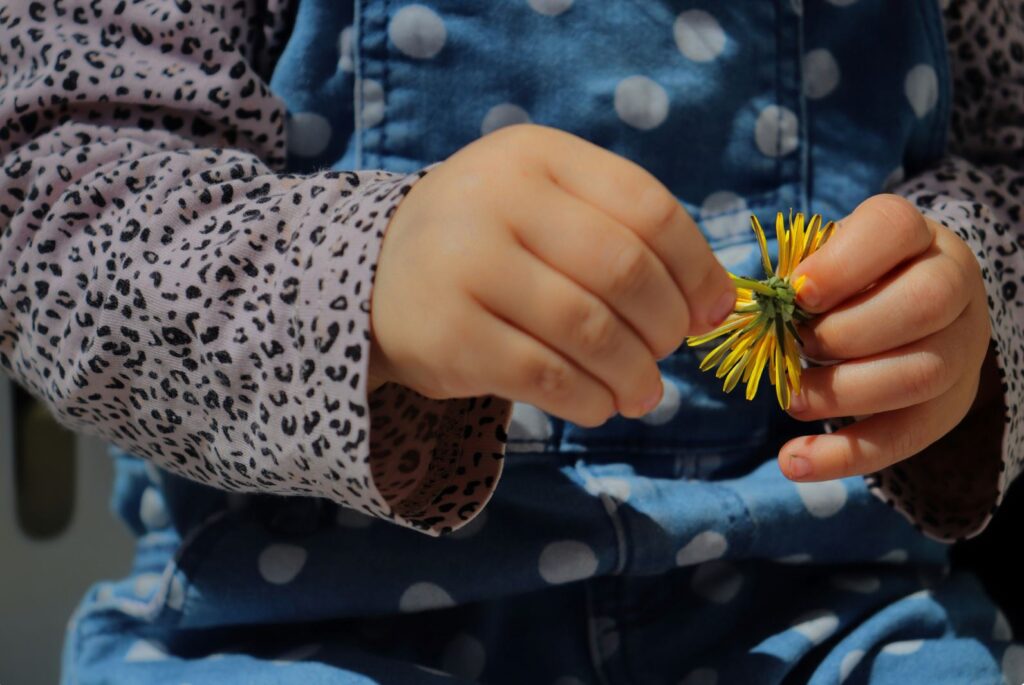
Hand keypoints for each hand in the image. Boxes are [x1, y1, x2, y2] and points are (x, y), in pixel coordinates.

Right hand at [368, 123, 734, 425]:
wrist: (378, 278)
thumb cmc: (490, 243)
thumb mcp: (547, 205)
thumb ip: (625, 234)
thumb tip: (713, 303)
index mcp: (536, 155)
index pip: (646, 207)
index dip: (694, 268)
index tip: (709, 311)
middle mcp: (497, 199)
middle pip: (623, 270)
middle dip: (664, 326)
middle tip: (665, 352)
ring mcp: (466, 265)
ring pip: (588, 330)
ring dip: (633, 373)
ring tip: (643, 392)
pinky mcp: (449, 335)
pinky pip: (546, 377)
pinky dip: (589, 399)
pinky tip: (598, 405)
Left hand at [777, 194, 991, 480]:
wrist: (904, 304)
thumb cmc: (847, 278)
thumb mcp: (825, 258)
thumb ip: (800, 275)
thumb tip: (759, 310)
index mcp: (914, 234)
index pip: (893, 229)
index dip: (842, 265)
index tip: (797, 293)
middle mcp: (953, 283)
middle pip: (923, 304)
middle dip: (845, 333)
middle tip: (796, 347)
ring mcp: (962, 346)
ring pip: (921, 374)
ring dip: (843, 394)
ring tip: (792, 401)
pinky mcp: (950, 404)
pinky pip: (907, 437)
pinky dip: (845, 456)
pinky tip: (795, 462)